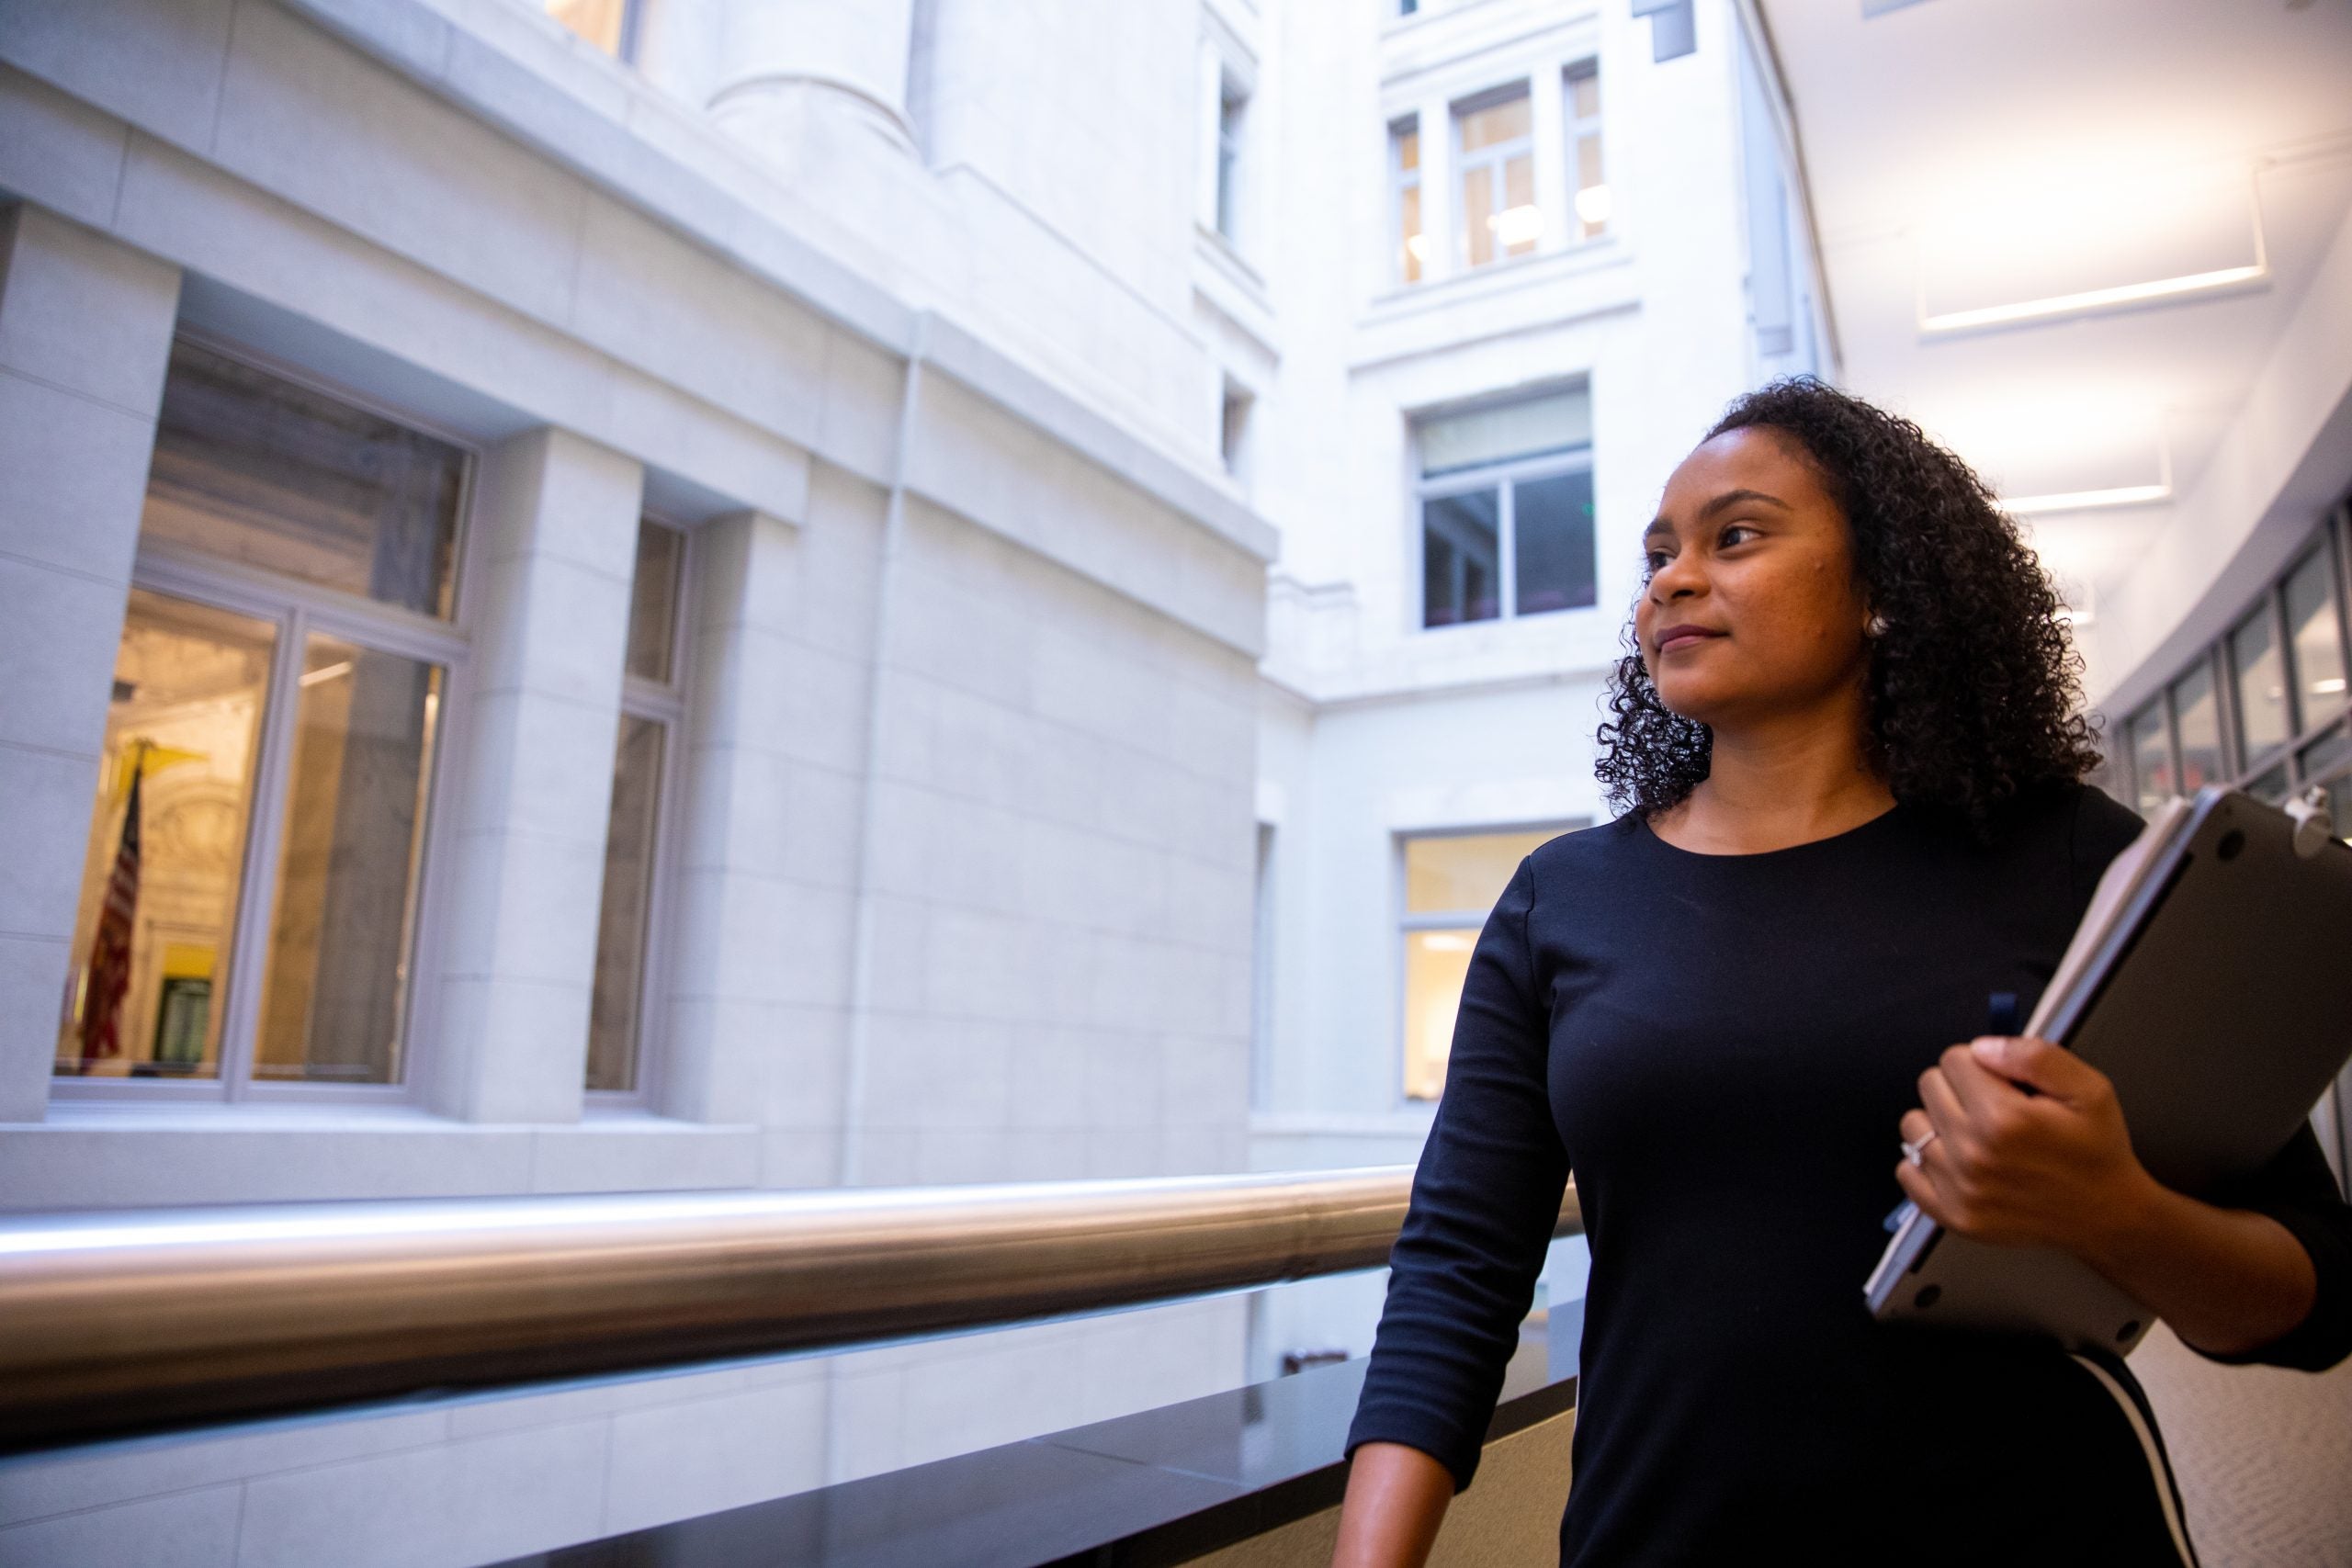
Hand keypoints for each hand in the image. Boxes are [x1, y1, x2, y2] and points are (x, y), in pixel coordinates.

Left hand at [1894, 1035, 2156, 1256]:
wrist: (2107, 1214)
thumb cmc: (2096, 1152)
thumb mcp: (2088, 1089)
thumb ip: (2034, 1056)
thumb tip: (1983, 1047)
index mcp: (2004, 1118)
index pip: (1953, 1059)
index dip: (1981, 1064)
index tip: (2003, 1082)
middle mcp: (1974, 1153)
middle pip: (1930, 1086)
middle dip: (1960, 1088)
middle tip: (1994, 1107)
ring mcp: (1959, 1187)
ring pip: (1914, 1125)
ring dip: (1940, 1123)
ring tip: (1978, 1134)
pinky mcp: (1952, 1214)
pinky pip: (1907, 1171)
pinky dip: (1926, 1162)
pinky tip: (1960, 1160)